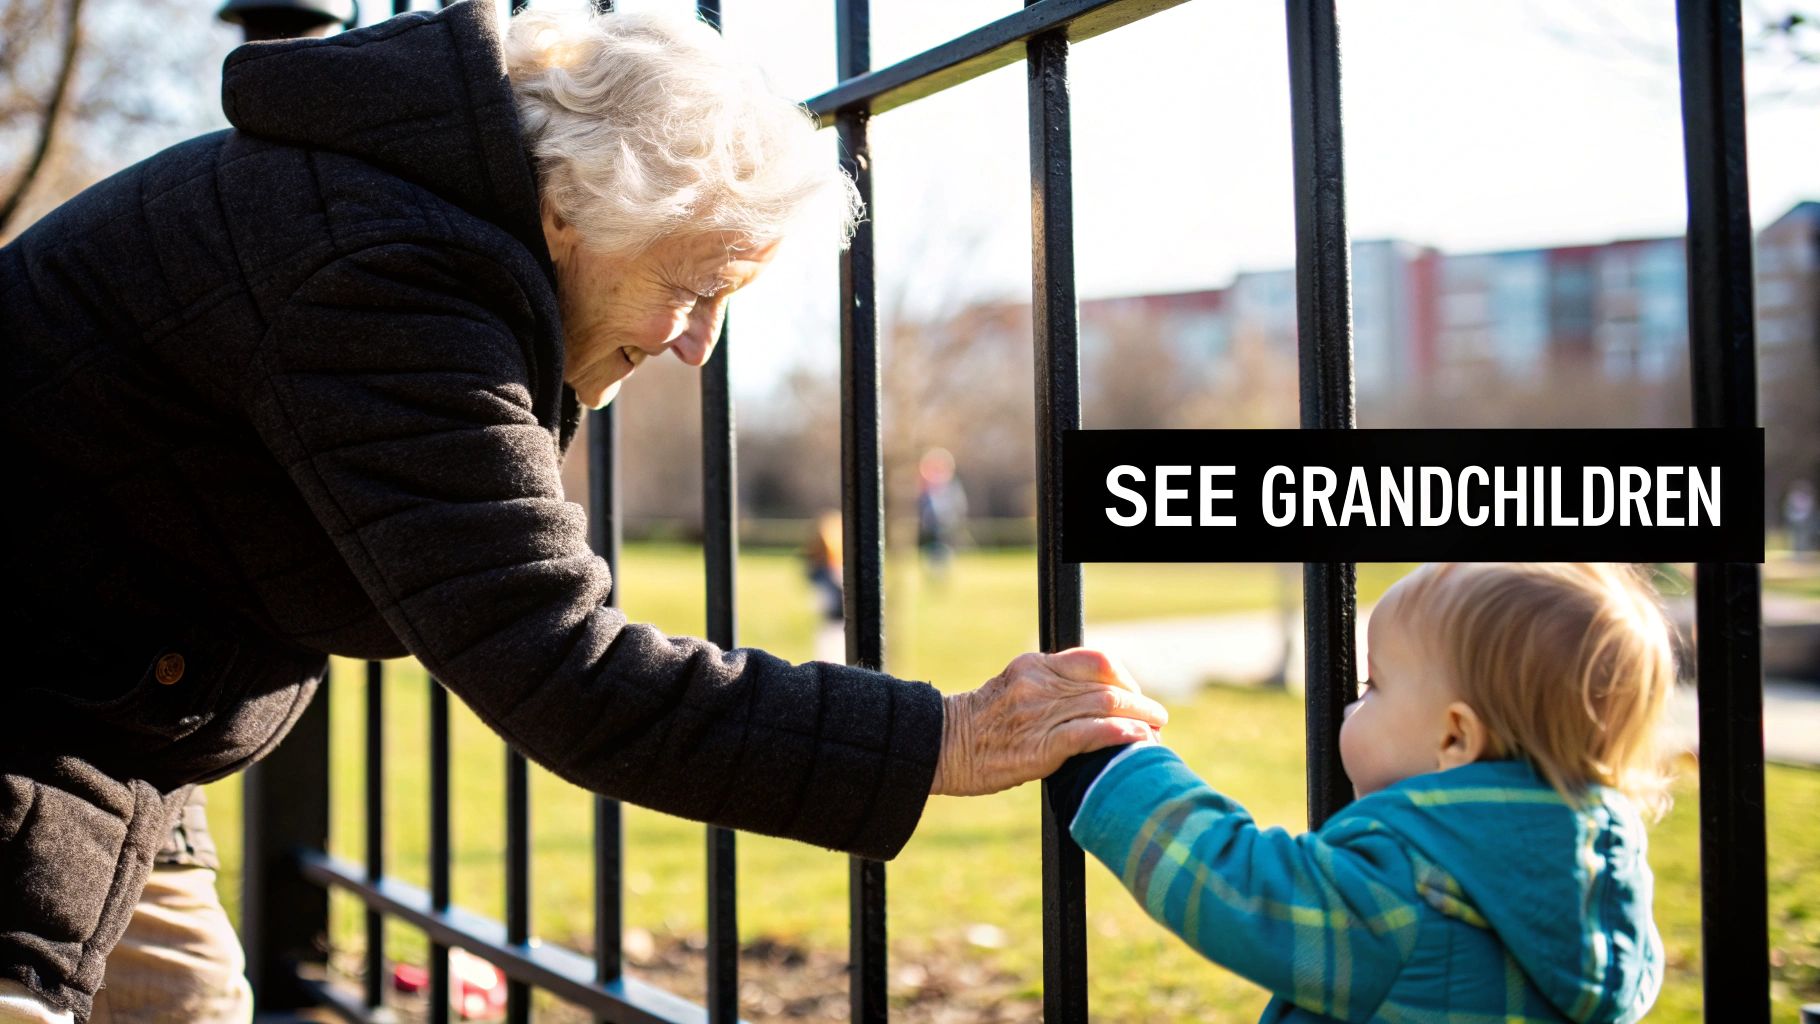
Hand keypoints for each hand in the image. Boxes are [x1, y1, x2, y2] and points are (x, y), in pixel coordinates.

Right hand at [930, 648, 1166, 796]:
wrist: (940, 746)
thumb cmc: (978, 727)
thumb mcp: (1011, 690)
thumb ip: (1046, 688)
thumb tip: (1087, 702)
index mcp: (1034, 665)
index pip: (1094, 660)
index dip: (1124, 676)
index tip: (1134, 694)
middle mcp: (1039, 683)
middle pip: (1105, 684)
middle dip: (1138, 701)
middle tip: (1157, 717)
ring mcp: (1038, 713)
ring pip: (1103, 706)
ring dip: (1138, 718)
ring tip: (1155, 731)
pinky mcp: (1039, 744)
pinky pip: (1088, 733)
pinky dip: (1118, 733)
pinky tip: (1137, 739)